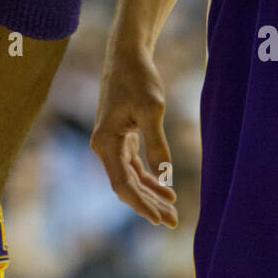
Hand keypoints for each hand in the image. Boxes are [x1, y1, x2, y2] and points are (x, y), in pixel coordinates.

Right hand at [90, 40, 177, 226]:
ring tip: (173, 210)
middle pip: (126, 185)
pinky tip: (166, 189)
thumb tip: (165, 175)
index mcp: (105, 142)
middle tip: (173, 222)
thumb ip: (157, 143)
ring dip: (151, 194)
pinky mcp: (122, 136)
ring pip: (131, 177)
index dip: (141, 204)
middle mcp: (104, 146)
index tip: (161, 219)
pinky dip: (149, 177)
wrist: (128, 55)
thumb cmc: (138, 78)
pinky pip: (134, 165)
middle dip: (149, 205)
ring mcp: (112, 142)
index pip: (122, 184)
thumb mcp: (152, 110)